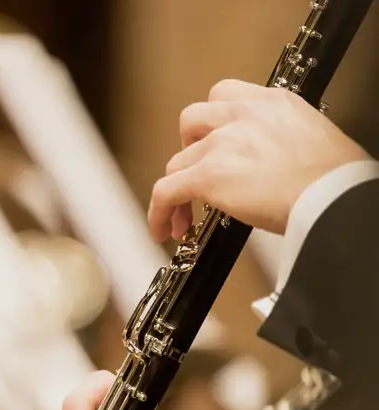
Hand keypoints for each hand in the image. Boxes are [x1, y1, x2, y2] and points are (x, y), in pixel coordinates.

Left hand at [148, 79, 370, 240]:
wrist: (335, 196)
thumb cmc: (334, 179)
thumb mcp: (309, 138)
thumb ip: (277, 140)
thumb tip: (264, 166)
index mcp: (272, 102)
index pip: (224, 95)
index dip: (210, 123)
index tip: (211, 143)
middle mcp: (243, 114)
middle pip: (191, 121)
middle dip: (188, 148)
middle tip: (196, 175)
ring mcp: (222, 143)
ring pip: (177, 162)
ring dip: (177, 190)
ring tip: (184, 220)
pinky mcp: (208, 175)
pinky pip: (166, 191)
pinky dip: (159, 212)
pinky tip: (162, 230)